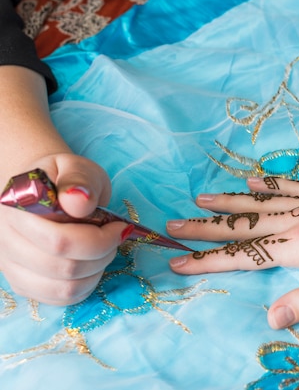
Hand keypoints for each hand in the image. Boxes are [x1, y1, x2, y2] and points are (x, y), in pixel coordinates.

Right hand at [0, 154, 128, 304]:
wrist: (46, 189)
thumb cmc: (65, 178)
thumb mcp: (77, 167)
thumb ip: (79, 180)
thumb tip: (79, 201)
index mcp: (16, 210)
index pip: (59, 241)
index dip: (98, 240)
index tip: (119, 226)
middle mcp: (6, 241)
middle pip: (63, 268)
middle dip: (102, 255)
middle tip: (115, 237)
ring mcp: (11, 266)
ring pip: (63, 289)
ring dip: (96, 271)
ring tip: (104, 249)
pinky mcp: (23, 283)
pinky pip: (60, 298)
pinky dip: (86, 286)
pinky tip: (93, 264)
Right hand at [167, 177, 298, 328]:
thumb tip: (270, 318)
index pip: (246, 255)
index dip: (210, 259)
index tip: (178, 260)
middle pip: (244, 223)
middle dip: (207, 227)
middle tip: (173, 224)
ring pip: (261, 201)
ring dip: (230, 201)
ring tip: (202, 198)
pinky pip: (290, 185)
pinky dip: (268, 183)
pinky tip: (254, 178)